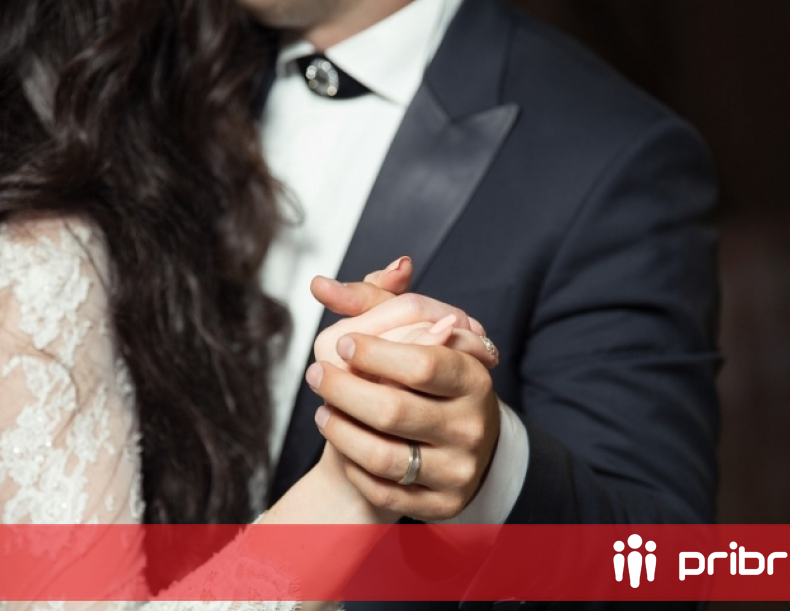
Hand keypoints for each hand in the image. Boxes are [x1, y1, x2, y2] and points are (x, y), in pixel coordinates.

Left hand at [305, 259, 502, 521]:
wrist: (453, 445)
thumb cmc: (428, 380)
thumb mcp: (413, 334)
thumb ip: (373, 303)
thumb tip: (320, 284)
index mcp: (474, 377)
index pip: (422, 364)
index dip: (374, 353)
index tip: (344, 342)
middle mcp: (472, 426)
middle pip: (393, 410)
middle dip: (342, 389)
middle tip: (315, 373)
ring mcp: (458, 470)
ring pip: (382, 456)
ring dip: (339, 430)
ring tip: (321, 410)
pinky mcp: (441, 504)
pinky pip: (383, 490)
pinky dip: (353, 465)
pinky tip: (342, 441)